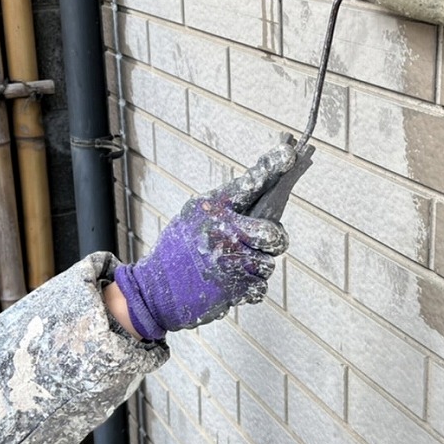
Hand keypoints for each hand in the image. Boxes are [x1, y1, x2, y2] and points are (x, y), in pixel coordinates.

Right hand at [112, 143, 294, 339]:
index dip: (272, 168)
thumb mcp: (193, 219)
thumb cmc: (178, 252)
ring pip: (268, 264)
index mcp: (212, 208)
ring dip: (255, 268)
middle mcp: (222, 231)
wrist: (154, 290)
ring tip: (231, 267)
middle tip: (259, 245)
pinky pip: (260, 286)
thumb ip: (225, 210)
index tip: (289, 153)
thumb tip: (264, 200)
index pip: (248, 184)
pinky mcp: (232, 287)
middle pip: (273, 234)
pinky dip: (248, 288)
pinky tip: (228, 283)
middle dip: (272, 242)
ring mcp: (228, 260)